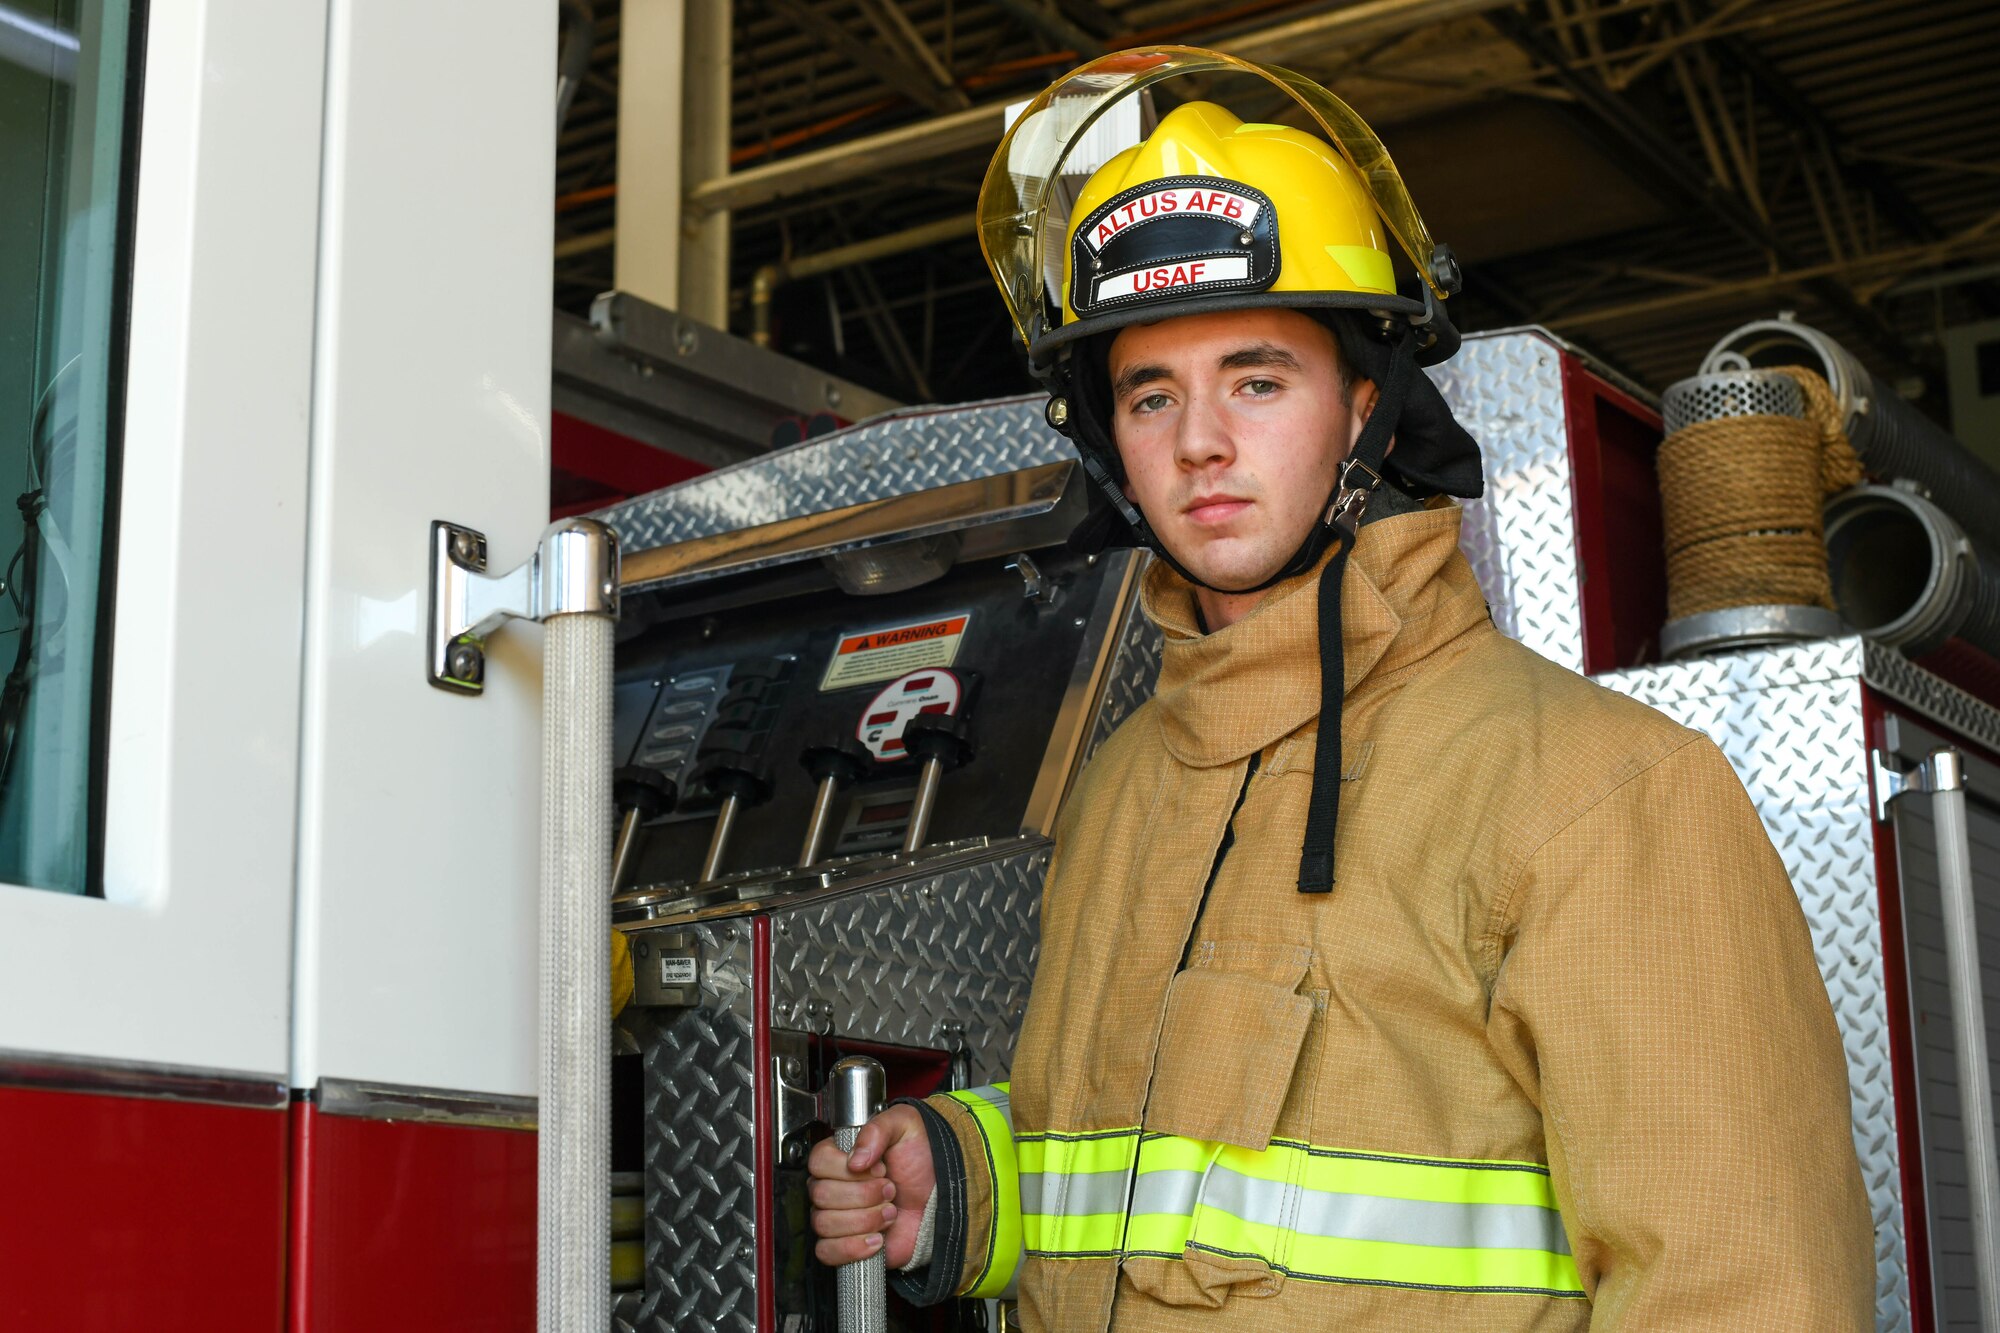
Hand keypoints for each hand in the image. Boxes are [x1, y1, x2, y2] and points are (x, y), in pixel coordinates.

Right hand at [808, 1103, 933, 1268]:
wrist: (940, 1199)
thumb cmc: (922, 1162)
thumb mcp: (906, 1127)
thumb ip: (878, 1130)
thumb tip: (855, 1159)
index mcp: (841, 1155)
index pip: (818, 1161)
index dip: (846, 1168)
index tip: (878, 1169)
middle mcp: (834, 1186)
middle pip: (821, 1194)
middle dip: (864, 1195)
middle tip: (890, 1190)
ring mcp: (837, 1216)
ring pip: (824, 1223)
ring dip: (865, 1220)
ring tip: (889, 1213)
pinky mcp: (845, 1245)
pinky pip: (827, 1251)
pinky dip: (852, 1248)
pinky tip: (876, 1239)